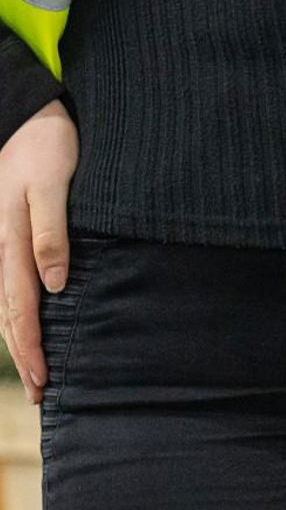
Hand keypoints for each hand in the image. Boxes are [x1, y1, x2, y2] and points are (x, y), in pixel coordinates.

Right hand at [0, 100, 78, 405]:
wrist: (25, 112)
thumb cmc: (44, 145)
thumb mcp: (51, 184)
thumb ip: (51, 232)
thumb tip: (56, 285)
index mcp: (10, 242)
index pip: (21, 309)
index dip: (31, 348)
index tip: (45, 382)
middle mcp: (2, 249)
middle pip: (11, 315)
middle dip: (26, 357)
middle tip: (43, 397)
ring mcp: (3, 243)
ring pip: (8, 304)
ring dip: (21, 340)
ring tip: (37, 374)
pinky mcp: (11, 234)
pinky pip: (11, 285)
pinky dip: (19, 313)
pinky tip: (29, 326)